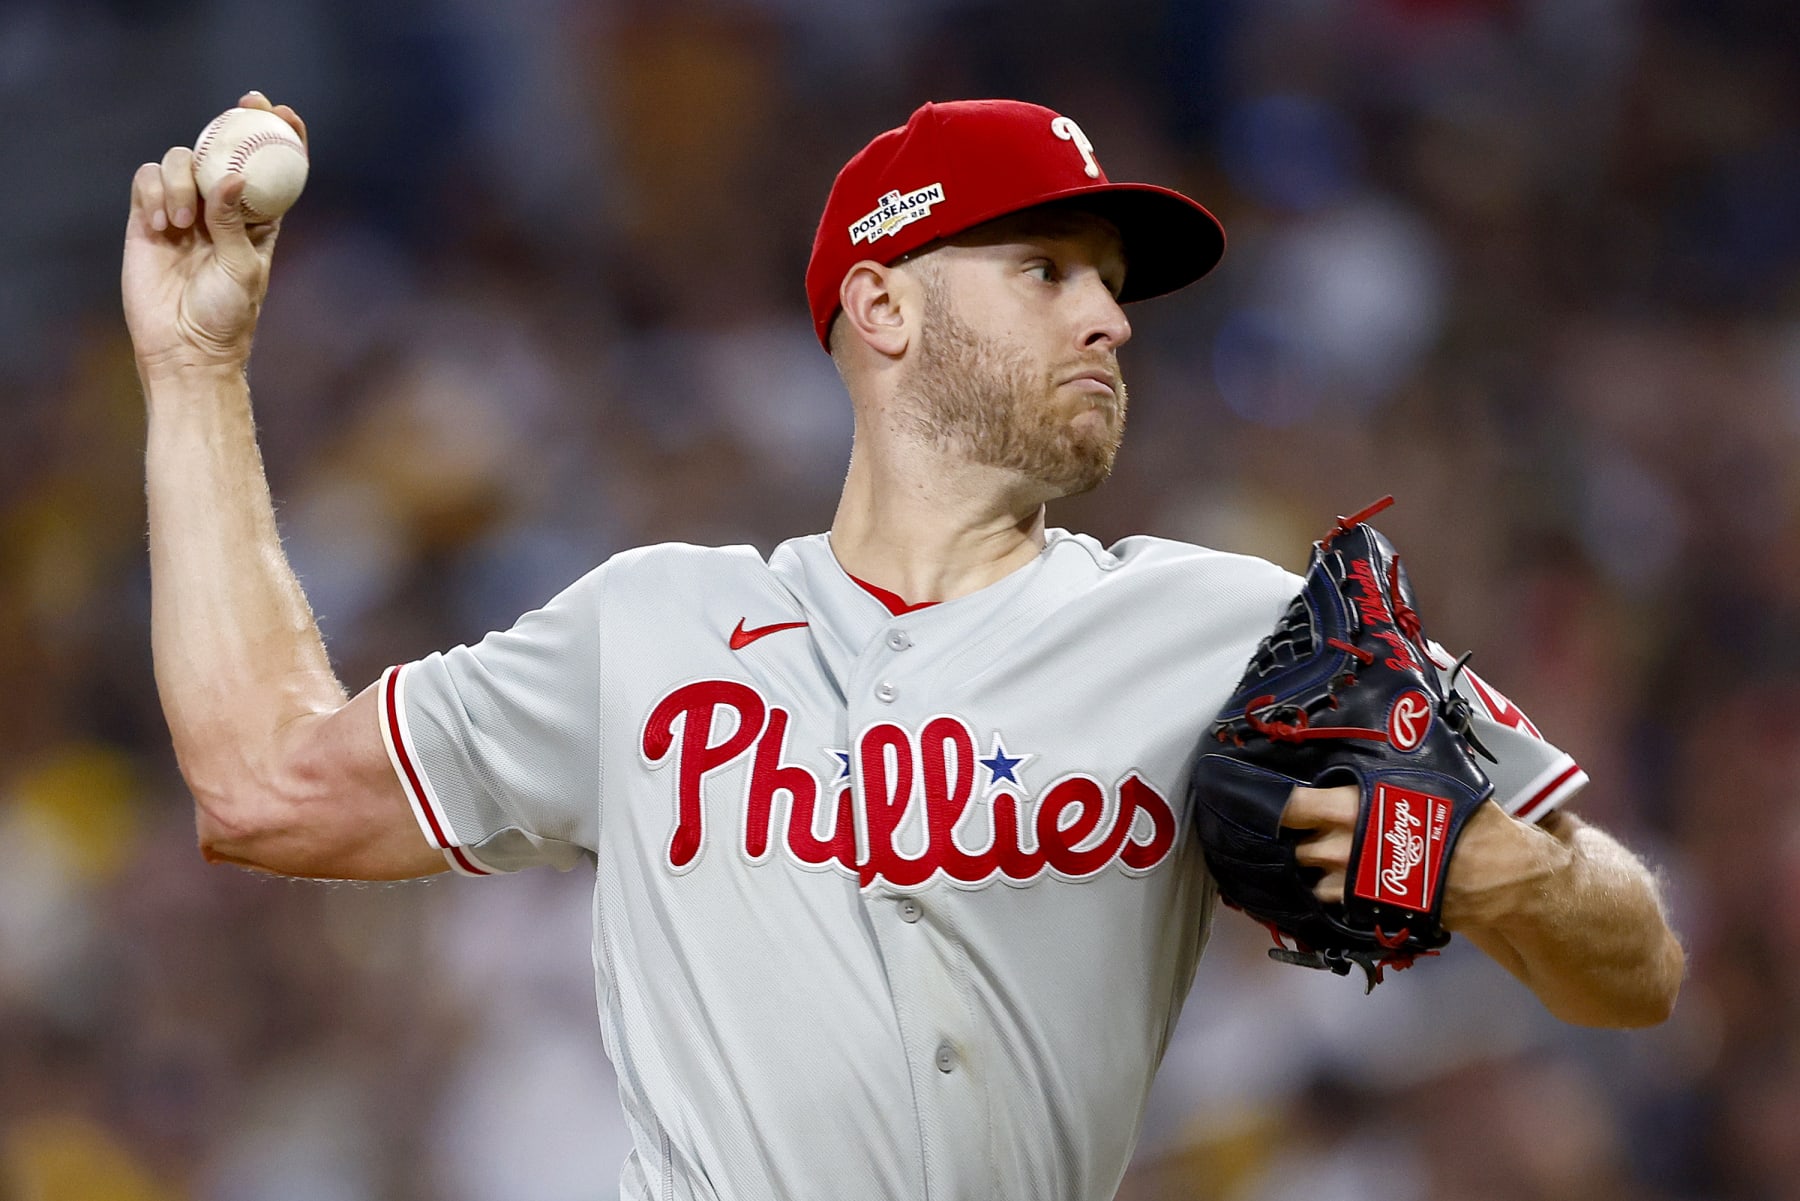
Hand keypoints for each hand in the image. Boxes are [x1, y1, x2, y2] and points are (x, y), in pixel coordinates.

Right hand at [123, 92, 307, 377]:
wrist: (184, 346)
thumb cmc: (227, 315)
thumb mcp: (241, 269)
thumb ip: (233, 223)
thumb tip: (231, 178)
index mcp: (257, 219)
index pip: (270, 169)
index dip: (278, 136)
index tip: (281, 112)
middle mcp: (221, 208)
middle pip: (222, 150)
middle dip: (231, 122)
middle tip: (241, 106)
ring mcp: (184, 210)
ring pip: (181, 160)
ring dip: (181, 181)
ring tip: (182, 223)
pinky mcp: (147, 218)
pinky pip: (147, 180)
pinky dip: (154, 191)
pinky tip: (161, 225)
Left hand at [1280, 786, 1572, 927]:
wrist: (1492, 870)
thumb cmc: (1460, 813)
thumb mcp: (1423, 772)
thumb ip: (1388, 761)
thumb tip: (1382, 726)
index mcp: (1350, 805)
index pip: (1289, 804)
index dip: (1275, 805)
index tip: (1266, 801)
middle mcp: (1341, 844)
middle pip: (1297, 841)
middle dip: (1303, 835)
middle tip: (1317, 827)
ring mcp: (1351, 879)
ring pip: (1309, 874)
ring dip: (1316, 865)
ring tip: (1335, 855)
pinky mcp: (1365, 905)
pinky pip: (1331, 899)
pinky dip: (1333, 891)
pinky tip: (1347, 879)